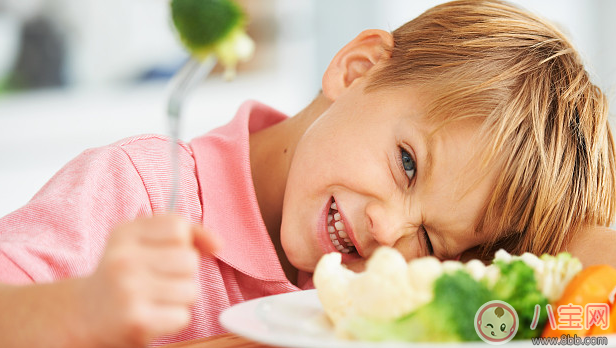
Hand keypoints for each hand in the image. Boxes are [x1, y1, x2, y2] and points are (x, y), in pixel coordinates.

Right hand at [76, 215, 219, 346]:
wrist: (83, 315)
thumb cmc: (124, 273)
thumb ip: (187, 233)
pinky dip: (173, 319)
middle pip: (190, 260)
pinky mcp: (137, 323)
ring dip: (180, 298)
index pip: (179, 227)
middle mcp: (123, 260)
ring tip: (155, 298)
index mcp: (125, 234)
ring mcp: (128, 292)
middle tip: (157, 280)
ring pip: (191, 290)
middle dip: (183, 273)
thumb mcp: (144, 241)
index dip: (181, 242)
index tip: (163, 253)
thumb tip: (219, 244)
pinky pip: (183, 317)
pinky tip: (152, 315)